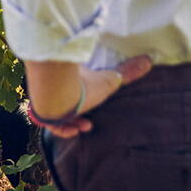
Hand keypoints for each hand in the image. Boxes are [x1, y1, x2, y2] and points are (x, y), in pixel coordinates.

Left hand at [36, 56, 152, 138]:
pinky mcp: (41, 112)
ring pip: (57, 111)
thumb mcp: (109, 80)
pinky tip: (73, 131)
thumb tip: (149, 59)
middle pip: (65, 98)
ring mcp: (46, 99)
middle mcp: (56, 86)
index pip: (74, 83)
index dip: (84, 93)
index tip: (93, 99)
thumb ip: (127, 72)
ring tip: (84, 126)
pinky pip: (49, 122)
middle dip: (79, 111)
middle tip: (88, 121)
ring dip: (72, 122)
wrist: (54, 92)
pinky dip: (61, 129)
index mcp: (69, 76)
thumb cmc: (82, 85)